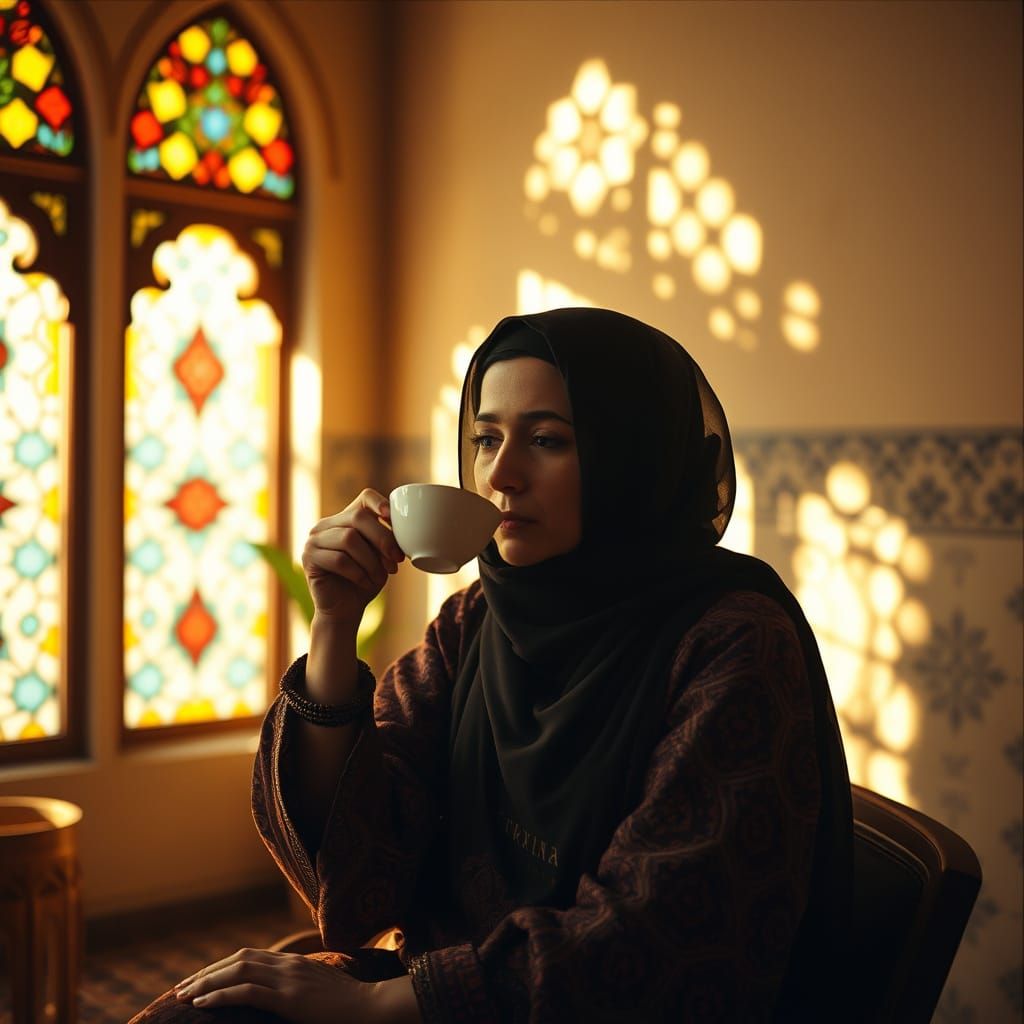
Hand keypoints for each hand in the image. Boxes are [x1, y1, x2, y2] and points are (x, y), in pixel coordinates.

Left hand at [173, 948, 373, 1022]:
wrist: (370, 1006)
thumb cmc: (347, 1005)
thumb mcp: (317, 990)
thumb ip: (296, 986)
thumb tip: (275, 996)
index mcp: (293, 962)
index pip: (248, 956)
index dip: (220, 966)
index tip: (199, 980)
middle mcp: (287, 964)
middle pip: (238, 959)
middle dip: (206, 972)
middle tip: (179, 989)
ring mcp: (288, 978)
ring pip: (237, 971)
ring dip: (205, 982)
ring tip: (182, 996)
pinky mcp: (289, 998)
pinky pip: (247, 992)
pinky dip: (220, 995)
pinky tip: (201, 1004)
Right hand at [302, 489, 405, 625]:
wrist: (345, 611)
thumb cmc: (366, 581)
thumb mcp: (381, 557)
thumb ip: (386, 540)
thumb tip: (403, 528)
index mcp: (346, 519)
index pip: (364, 497)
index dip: (380, 503)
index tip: (391, 518)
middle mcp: (326, 525)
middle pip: (358, 518)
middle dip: (382, 539)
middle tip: (396, 560)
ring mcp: (314, 540)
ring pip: (349, 538)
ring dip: (371, 560)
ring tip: (380, 576)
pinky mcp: (308, 558)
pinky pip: (339, 559)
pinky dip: (358, 572)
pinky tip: (365, 582)